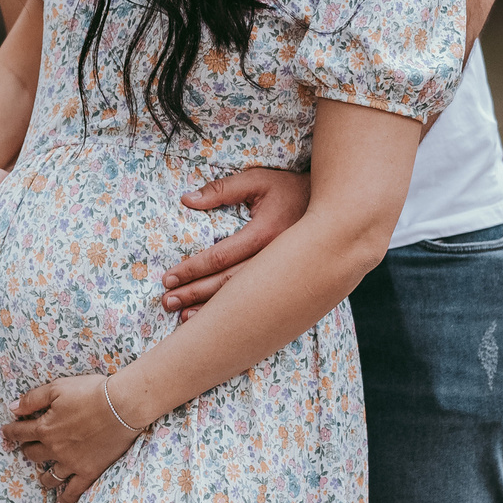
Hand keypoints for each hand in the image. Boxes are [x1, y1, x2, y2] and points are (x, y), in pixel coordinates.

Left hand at [1, 374, 144, 502]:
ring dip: (43, 477)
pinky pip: (74, 491)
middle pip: (33, 455)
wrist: (121, 406)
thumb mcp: (57, 388)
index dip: (11, 432)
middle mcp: (54, 449)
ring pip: (50, 476)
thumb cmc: (90, 393)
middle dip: (27, 451)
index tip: (6, 433)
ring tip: (43, 478)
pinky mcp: (89, 471)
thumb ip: (33, 399)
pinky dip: (65, 498)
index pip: (20, 432)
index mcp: (45, 428)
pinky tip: (61, 502)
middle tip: (28, 450)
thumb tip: (13, 408)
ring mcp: (71, 463)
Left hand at [163, 167, 310, 318]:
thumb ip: (222, 189)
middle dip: (194, 293)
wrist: (335, 210)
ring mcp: (281, 275)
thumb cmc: (290, 190)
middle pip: (227, 284)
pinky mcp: (286, 282)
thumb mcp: (257, 181)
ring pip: (242, 299)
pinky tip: (217, 321)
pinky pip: (257, 302)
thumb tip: (187, 200)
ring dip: (211, 309)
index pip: (220, 256)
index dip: (192, 268)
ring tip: (182, 317)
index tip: (169, 277)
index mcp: (264, 234)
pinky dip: (234, 313)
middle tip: (167, 302)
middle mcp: (273, 260)